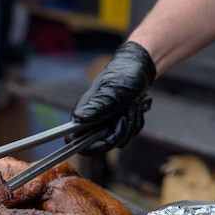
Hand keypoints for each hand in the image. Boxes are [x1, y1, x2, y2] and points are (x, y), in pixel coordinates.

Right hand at [68, 41, 155, 155]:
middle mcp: (92, 122)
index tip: (107, 139)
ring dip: (130, 124)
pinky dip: (135, 122)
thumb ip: (95, 107)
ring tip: (132, 107)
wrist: (139, 69)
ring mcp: (105, 124)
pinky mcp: (117, 124)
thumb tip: (78, 118)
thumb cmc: (123, 76)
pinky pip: (127, 134)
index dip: (90, 146)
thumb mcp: (111, 92)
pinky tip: (135, 109)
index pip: (76, 140)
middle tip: (126, 112)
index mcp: (84, 114)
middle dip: (120, 130)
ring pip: (118, 140)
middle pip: (104, 143)